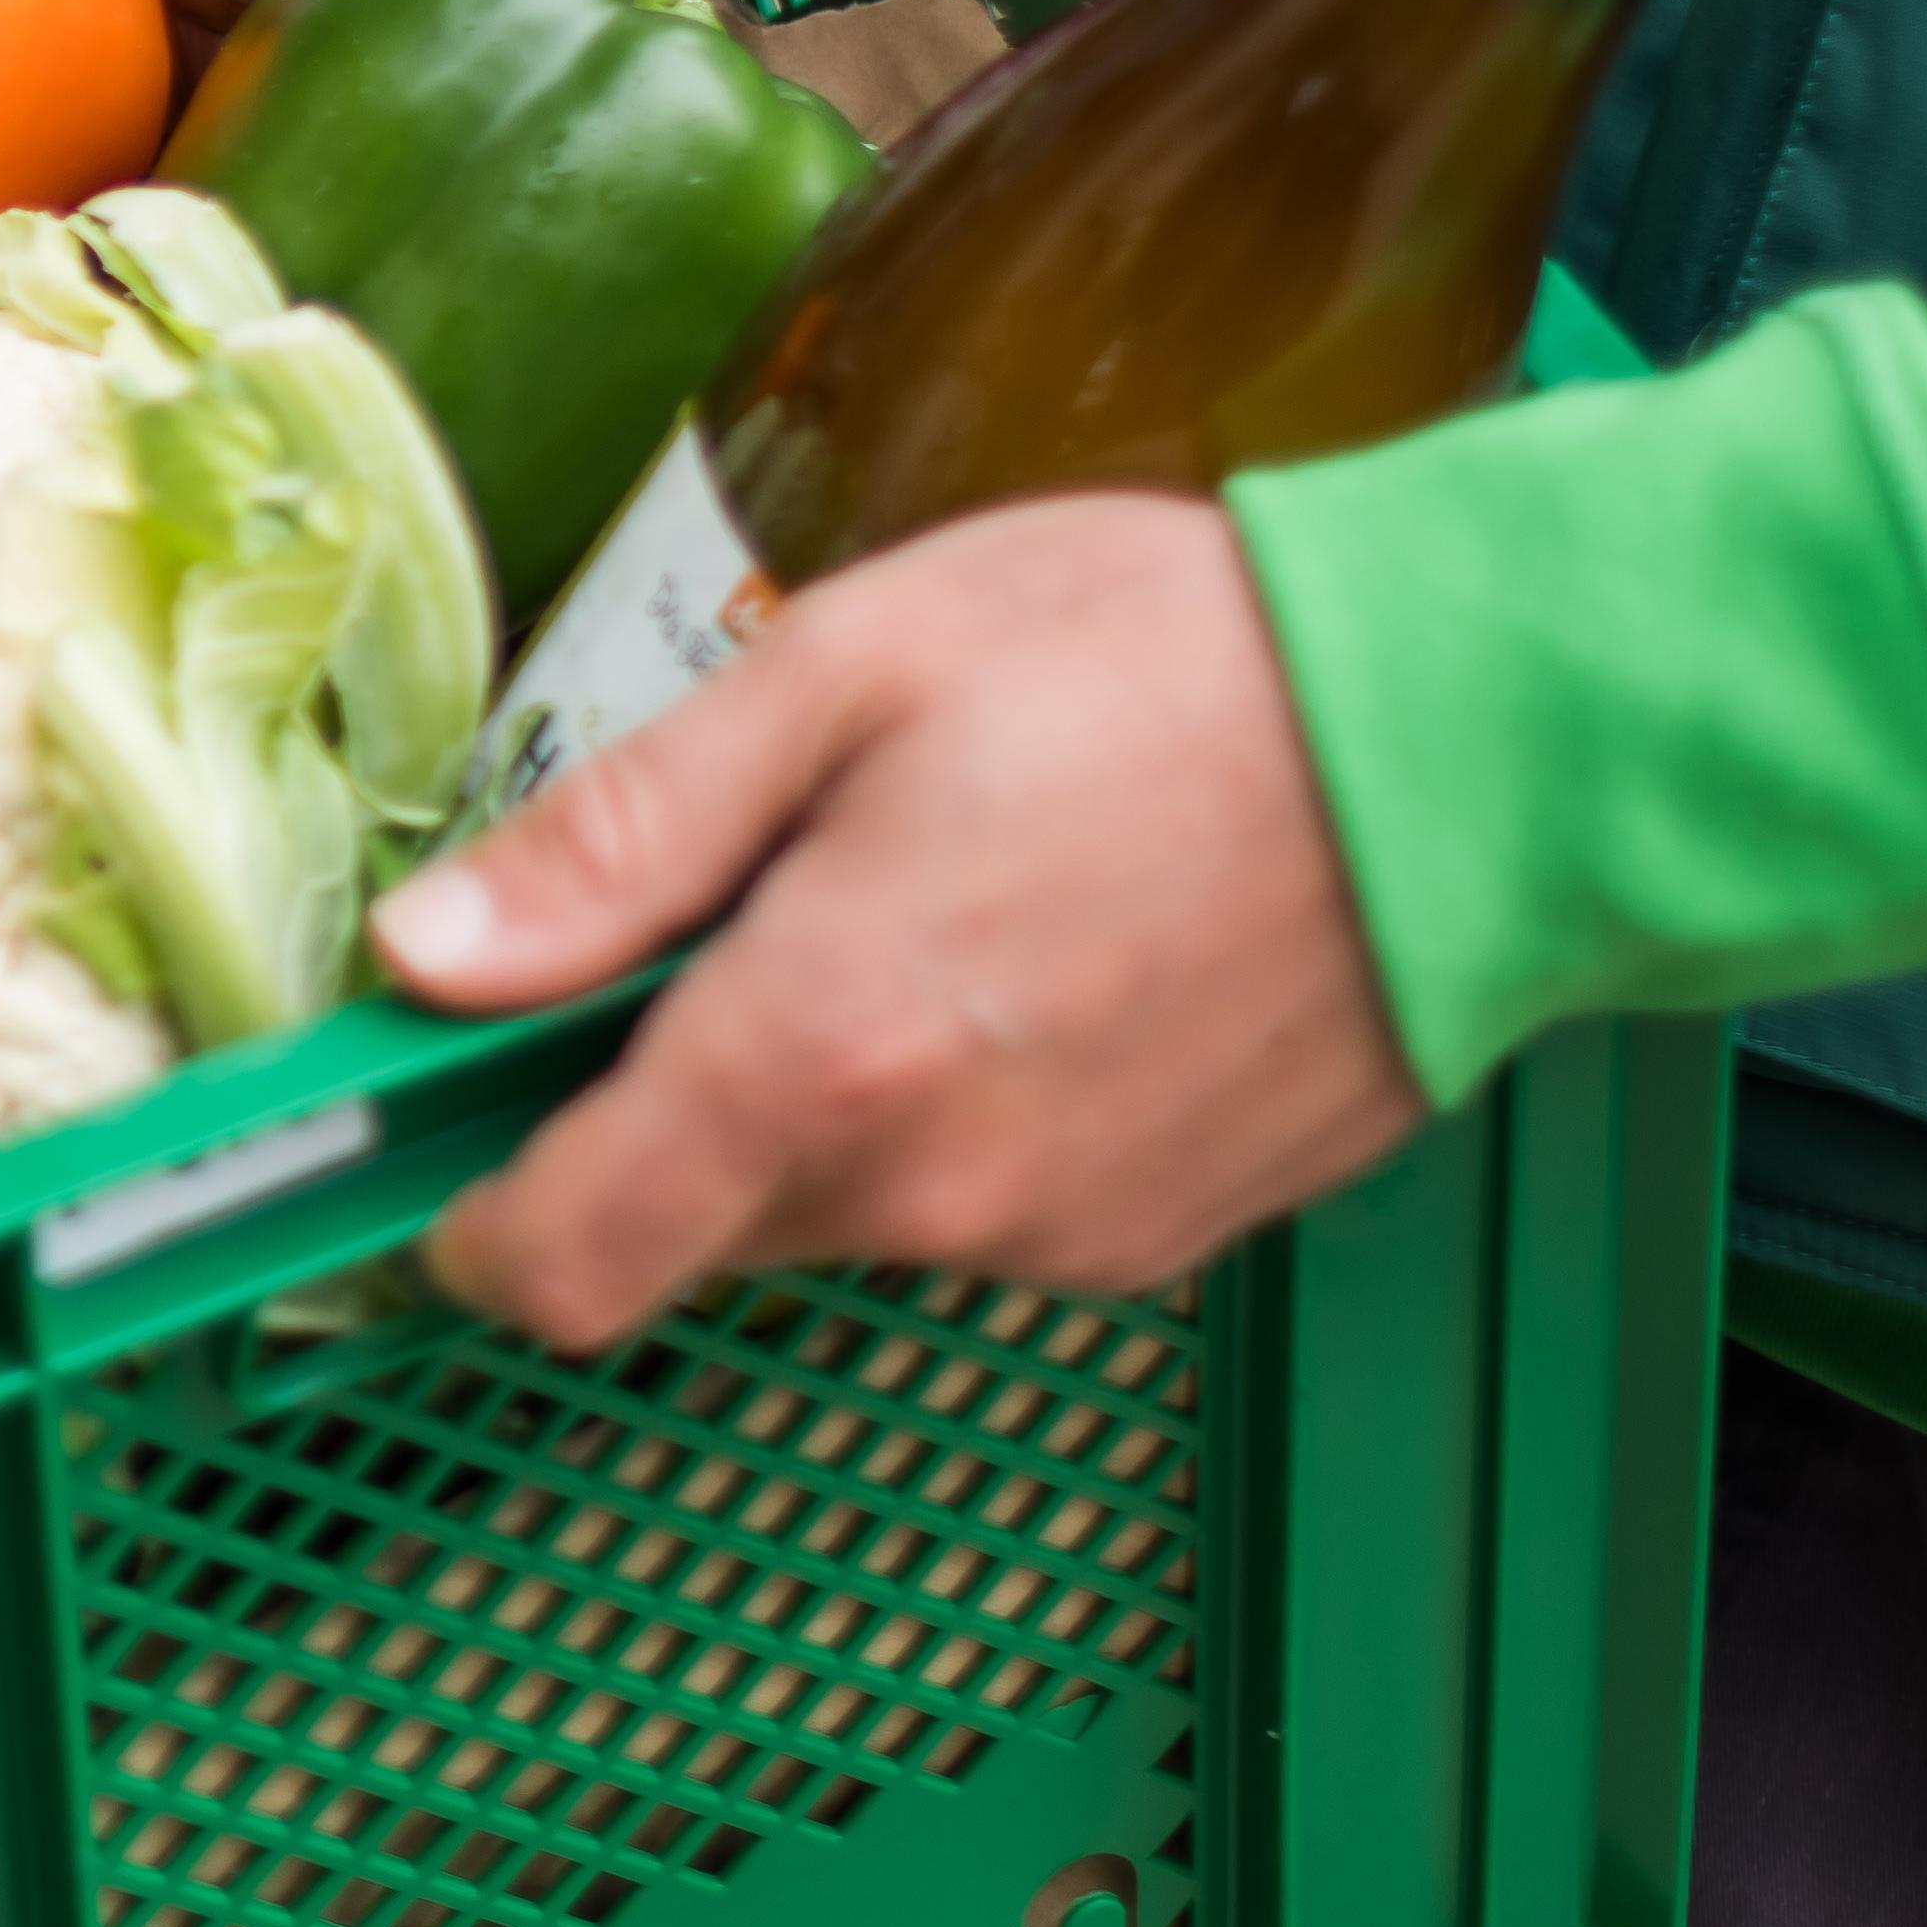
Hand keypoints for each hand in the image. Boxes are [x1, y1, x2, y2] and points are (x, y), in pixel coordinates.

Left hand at [370, 493, 1429, 1350]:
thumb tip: (429, 956)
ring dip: (808, 1100)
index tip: (440, 1110)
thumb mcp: (845, 677)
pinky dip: (947, 1114)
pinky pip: (972, 1207)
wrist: (1497, 743)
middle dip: (643, 1109)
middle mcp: (925, 1192)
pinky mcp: (1157, 1235)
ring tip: (902, 899)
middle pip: (680, 1230)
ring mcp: (1053, 1233)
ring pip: (829, 1215)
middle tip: (710, 917)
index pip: (552, 1263)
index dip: (460, 1214)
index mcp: (814, 1058)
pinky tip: (1026, 956)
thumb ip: (618, 842)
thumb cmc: (1169, 663)